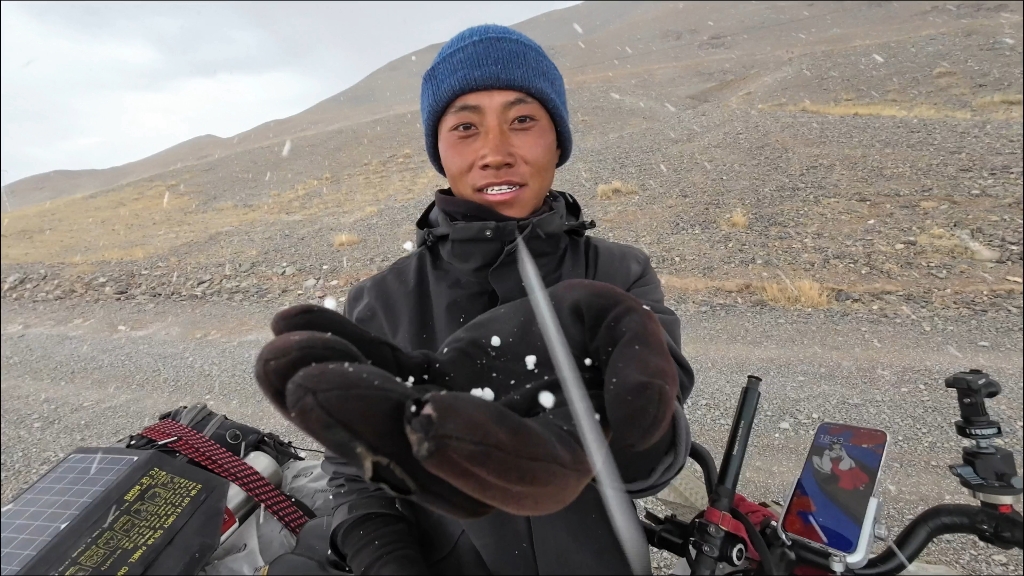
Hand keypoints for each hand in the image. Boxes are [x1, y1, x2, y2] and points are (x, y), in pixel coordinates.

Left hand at [255, 279, 677, 517]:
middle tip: (318, 383)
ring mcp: (448, 425)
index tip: (428, 412)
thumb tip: (626, 428)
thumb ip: (642, 382)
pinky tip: (293, 321)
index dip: (473, 447)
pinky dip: (336, 353)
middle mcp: (490, 458)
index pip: (516, 471)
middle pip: (427, 462)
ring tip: (283, 352)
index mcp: (555, 456)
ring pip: (384, 428)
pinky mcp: (422, 391)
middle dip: (368, 424)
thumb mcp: (638, 345)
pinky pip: (376, 380)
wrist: (579, 343)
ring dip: (329, 394)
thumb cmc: (611, 348)